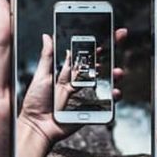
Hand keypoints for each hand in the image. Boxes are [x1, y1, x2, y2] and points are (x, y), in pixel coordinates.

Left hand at [20, 27, 128, 153]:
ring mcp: (85, 94)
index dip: (97, 43)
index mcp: (68, 71)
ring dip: (115, 74)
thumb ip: (47, 56)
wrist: (37, 125)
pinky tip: (115, 92)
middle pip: (99, 64)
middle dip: (112, 52)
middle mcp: (78, 81)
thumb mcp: (41, 75)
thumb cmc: (36, 101)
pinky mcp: (90, 108)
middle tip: (119, 40)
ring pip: (105, 81)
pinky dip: (114, 97)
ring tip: (118, 71)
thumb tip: (47, 36)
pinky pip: (106, 102)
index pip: (85, 54)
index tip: (109, 31)